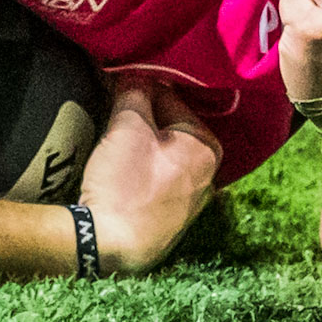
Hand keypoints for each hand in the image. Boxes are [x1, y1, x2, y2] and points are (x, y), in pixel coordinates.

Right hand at [76, 78, 221, 274]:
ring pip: (164, 151)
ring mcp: (193, 197)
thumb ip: (134, 91)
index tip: (116, 84)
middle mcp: (209, 171)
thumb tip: (134, 75)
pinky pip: (160, 175)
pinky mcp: (173, 216)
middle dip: (143, 115)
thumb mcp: (127, 126)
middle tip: (113, 111)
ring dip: (143, 141)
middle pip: (169, 125)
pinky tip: (123, 169)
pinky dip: (144, 166)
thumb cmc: (124, 183)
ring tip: (115, 140)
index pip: (170, 96)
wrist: (111, 246)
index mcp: (206, 144)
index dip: (139, 86)